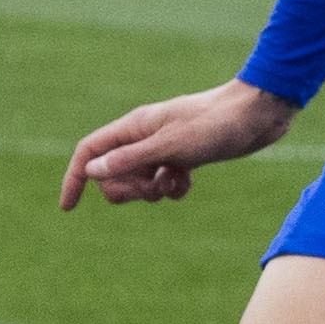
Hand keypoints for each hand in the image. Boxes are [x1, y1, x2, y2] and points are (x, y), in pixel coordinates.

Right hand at [61, 78, 297, 209]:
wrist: (256, 115)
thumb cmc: (214, 125)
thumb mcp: (169, 146)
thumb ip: (129, 159)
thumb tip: (92, 171)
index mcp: (133, 127)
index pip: (90, 152)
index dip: (75, 178)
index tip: (68, 208)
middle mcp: (144, 136)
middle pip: (113, 174)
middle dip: (128, 190)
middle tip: (153, 187)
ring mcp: (164, 148)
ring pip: (140, 181)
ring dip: (152, 192)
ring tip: (176, 183)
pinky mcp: (183, 157)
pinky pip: (164, 183)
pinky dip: (172, 189)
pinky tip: (189, 182)